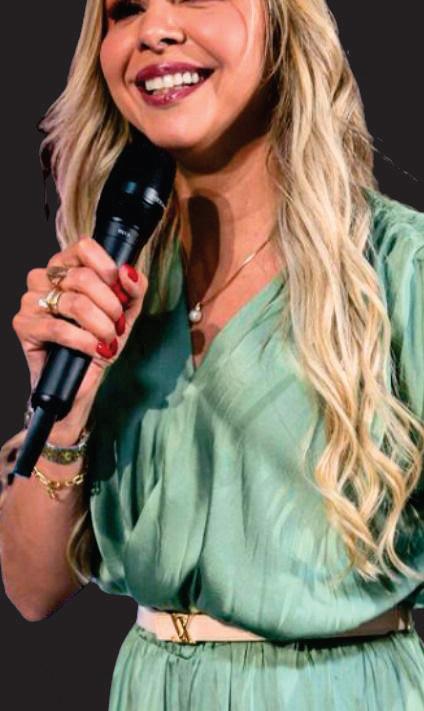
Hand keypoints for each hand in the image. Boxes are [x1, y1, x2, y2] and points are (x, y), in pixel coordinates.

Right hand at [12, 236, 148, 414]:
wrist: (80, 379)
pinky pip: (60, 328)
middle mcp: (44, 278)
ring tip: (107, 339)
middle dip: (110, 305)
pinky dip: (85, 341)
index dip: (107, 268)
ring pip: (75, 303)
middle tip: (116, 324)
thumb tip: (128, 272)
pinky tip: (95, 349)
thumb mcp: (125, 313)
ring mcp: (31, 300)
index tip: (119, 290)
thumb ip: (134, 289)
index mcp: (66, 266)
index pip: (84, 247)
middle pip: (83, 277)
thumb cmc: (98, 341)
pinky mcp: (23, 325)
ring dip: (101, 326)